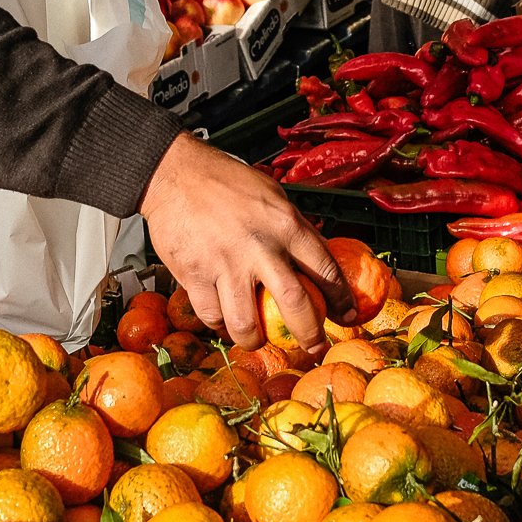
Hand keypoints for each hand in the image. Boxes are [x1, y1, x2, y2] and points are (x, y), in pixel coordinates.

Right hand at [139, 133, 339, 352]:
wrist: (175, 173)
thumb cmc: (226, 181)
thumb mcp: (274, 195)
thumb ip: (295, 228)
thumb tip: (321, 255)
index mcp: (286, 225)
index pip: (325, 269)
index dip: (341, 300)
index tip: (346, 318)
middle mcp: (260, 247)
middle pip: (295, 305)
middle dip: (310, 335)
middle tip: (314, 348)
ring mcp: (225, 264)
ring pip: (246, 323)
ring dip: (256, 340)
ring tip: (258, 340)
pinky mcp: (194, 275)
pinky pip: (211, 316)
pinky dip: (219, 324)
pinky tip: (223, 320)